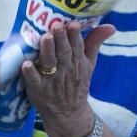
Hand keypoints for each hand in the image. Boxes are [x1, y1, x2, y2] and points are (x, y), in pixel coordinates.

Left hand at [20, 22, 114, 136]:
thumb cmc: (77, 82)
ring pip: (49, 63)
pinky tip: (26, 64)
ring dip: (47, 51)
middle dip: (61, 39)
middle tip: (57, 25)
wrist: (69, 113)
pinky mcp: (38, 90)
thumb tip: (111, 26)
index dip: (75, 35)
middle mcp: (65, 70)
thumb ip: (95, 42)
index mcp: (78, 62)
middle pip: (63, 52)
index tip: (73, 23)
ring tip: (45, 37)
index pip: (78, 46)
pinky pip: (33, 80)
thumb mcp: (90, 63)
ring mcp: (51, 80)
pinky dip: (30, 73)